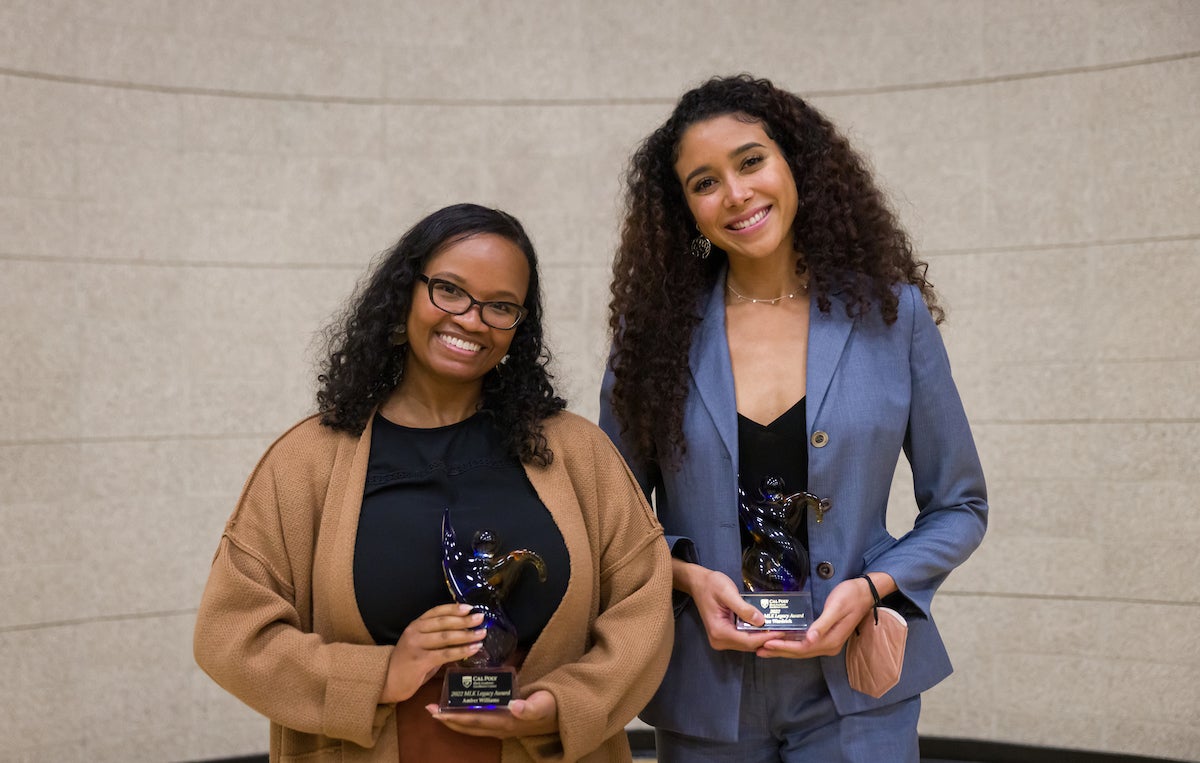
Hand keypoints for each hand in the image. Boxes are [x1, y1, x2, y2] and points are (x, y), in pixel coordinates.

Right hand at [380, 603, 485, 703]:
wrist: (386, 680)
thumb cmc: (407, 663)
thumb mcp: (420, 644)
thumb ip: (437, 638)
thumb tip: (463, 632)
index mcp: (416, 624)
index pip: (436, 611)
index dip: (453, 608)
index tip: (469, 607)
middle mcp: (415, 631)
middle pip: (444, 622)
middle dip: (464, 620)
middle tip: (481, 618)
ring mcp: (416, 646)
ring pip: (446, 637)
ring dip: (467, 635)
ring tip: (481, 634)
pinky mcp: (420, 661)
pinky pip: (445, 654)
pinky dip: (462, 651)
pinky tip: (474, 649)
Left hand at [426, 689, 557, 737]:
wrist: (561, 714)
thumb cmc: (551, 705)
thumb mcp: (543, 704)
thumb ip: (530, 707)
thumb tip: (514, 707)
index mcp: (506, 722)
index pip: (474, 721)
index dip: (454, 717)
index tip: (436, 711)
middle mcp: (499, 727)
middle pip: (468, 726)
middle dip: (447, 719)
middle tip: (428, 709)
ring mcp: (500, 726)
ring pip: (471, 725)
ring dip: (454, 718)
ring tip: (438, 708)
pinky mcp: (503, 721)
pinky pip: (478, 720)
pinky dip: (465, 715)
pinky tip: (459, 706)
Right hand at [675, 560, 781, 651]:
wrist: (697, 582)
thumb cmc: (711, 585)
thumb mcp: (728, 593)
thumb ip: (744, 608)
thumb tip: (762, 622)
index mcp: (719, 631)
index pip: (748, 641)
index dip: (767, 637)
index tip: (783, 631)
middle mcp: (719, 640)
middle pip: (749, 645)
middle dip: (767, 638)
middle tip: (786, 630)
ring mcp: (720, 640)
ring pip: (747, 643)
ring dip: (762, 637)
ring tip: (779, 628)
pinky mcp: (724, 636)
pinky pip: (743, 638)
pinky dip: (754, 634)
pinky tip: (766, 626)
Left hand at [756, 574, 883, 658]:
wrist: (865, 592)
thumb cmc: (850, 596)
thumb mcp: (835, 608)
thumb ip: (823, 624)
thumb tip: (810, 640)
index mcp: (831, 640)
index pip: (803, 648)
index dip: (784, 647)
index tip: (767, 644)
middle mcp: (830, 646)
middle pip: (800, 652)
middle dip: (779, 652)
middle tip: (758, 650)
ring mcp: (829, 642)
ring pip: (802, 650)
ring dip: (784, 650)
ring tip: (765, 649)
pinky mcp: (826, 636)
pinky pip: (806, 644)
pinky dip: (792, 644)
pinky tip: (781, 642)